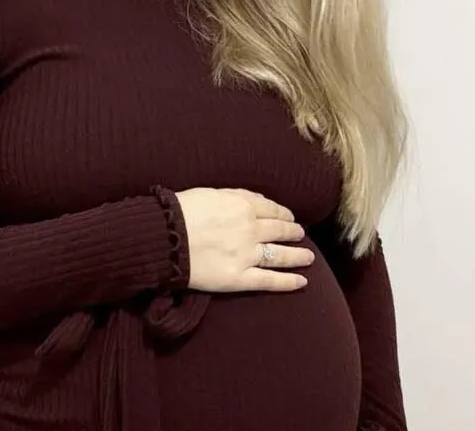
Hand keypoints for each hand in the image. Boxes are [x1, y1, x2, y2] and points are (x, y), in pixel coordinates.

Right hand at [175, 187, 314, 292]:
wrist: (165, 237)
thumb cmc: (182, 211)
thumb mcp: (212, 193)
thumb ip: (238, 196)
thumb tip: (258, 201)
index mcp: (244, 206)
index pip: (271, 210)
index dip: (283, 214)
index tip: (290, 218)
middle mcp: (250, 230)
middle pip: (279, 231)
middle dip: (293, 233)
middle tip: (301, 235)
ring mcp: (247, 255)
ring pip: (279, 255)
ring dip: (297, 256)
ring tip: (309, 258)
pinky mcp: (238, 278)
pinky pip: (268, 280)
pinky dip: (287, 282)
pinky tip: (302, 282)